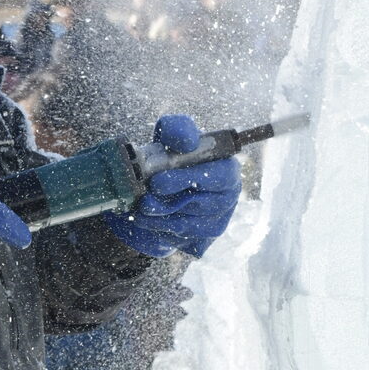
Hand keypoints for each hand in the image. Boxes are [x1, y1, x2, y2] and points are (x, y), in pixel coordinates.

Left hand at [104, 114, 240, 258]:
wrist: (156, 187)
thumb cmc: (169, 157)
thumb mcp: (170, 135)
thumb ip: (178, 129)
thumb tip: (188, 142)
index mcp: (227, 168)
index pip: (219, 175)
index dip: (188, 179)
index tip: (158, 181)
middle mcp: (227, 196)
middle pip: (201, 203)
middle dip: (168, 201)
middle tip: (145, 197)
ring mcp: (215, 220)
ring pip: (187, 223)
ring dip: (159, 215)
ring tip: (141, 205)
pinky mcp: (201, 239)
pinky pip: (178, 237)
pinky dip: (157, 228)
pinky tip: (144, 218)